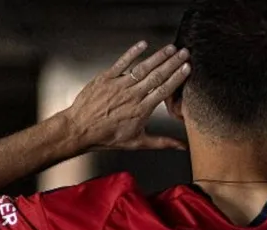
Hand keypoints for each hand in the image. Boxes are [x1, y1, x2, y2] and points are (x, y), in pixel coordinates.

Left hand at [62, 41, 190, 150]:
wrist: (80, 129)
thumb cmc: (106, 137)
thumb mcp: (137, 143)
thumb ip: (162, 142)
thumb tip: (181, 147)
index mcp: (141, 110)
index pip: (164, 90)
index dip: (177, 78)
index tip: (187, 68)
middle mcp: (131, 95)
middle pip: (157, 76)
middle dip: (173, 63)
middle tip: (184, 53)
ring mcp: (118, 85)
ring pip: (142, 68)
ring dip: (158, 56)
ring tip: (170, 48)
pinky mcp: (106, 78)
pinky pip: (121, 62)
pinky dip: (132, 52)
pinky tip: (143, 44)